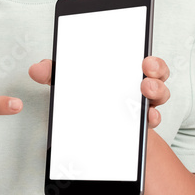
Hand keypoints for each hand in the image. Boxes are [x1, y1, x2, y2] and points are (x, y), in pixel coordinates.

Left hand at [28, 56, 169, 128]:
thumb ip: (54, 75)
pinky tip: (145, 120)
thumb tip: (35, 69)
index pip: (144, 60)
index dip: (150, 60)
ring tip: (145, 92)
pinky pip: (153, 121)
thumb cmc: (88, 100)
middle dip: (156, 72)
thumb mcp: (70, 85)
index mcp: (125, 71)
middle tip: (146, 72)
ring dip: (156, 92)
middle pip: (158, 75)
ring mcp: (143, 107)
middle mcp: (139, 86)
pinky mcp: (141, 127)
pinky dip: (151, 119)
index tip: (145, 60)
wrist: (98, 135)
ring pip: (160, 96)